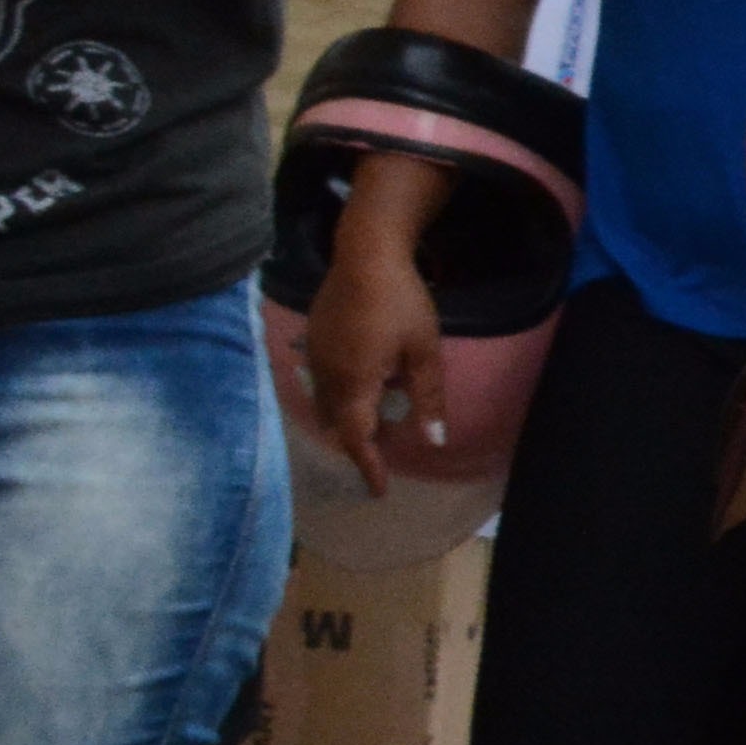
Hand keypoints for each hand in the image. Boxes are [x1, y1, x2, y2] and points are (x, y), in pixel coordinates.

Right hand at [300, 171, 453, 497]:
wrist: (365, 254)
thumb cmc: (402, 302)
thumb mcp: (425, 352)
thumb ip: (428, 399)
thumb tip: (434, 442)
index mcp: (354, 383)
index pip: (356, 439)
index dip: (368, 467)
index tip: (380, 490)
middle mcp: (326, 376)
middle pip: (336, 426)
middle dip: (357, 445)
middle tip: (383, 455)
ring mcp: (314, 357)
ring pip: (324, 405)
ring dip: (346, 420)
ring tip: (374, 423)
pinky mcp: (311, 340)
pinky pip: (320, 383)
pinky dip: (338, 397)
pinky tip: (361, 385)